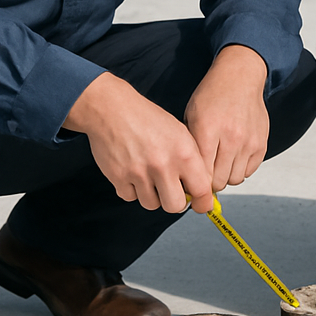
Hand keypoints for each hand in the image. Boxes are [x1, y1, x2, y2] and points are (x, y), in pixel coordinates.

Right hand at [64, 72, 213, 213]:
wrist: (113, 109)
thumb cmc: (147, 118)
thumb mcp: (180, 133)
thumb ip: (192, 161)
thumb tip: (201, 188)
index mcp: (184, 153)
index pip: (201, 190)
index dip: (202, 201)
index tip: (200, 204)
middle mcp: (163, 165)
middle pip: (175, 206)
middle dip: (175, 201)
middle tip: (171, 190)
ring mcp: (140, 173)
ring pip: (152, 204)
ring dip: (152, 195)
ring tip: (149, 175)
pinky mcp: (119, 178)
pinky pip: (130, 197)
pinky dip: (132, 189)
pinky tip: (132, 172)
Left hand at [184, 45, 269, 193]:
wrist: (240, 77)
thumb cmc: (212, 96)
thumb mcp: (191, 116)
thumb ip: (191, 147)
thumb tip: (188, 177)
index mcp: (207, 130)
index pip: (200, 173)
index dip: (194, 181)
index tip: (191, 181)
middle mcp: (231, 137)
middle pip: (218, 181)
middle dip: (209, 181)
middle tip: (205, 172)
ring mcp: (249, 141)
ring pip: (235, 179)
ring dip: (226, 176)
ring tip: (220, 163)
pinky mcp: (261, 143)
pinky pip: (249, 171)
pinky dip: (240, 169)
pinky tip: (233, 157)